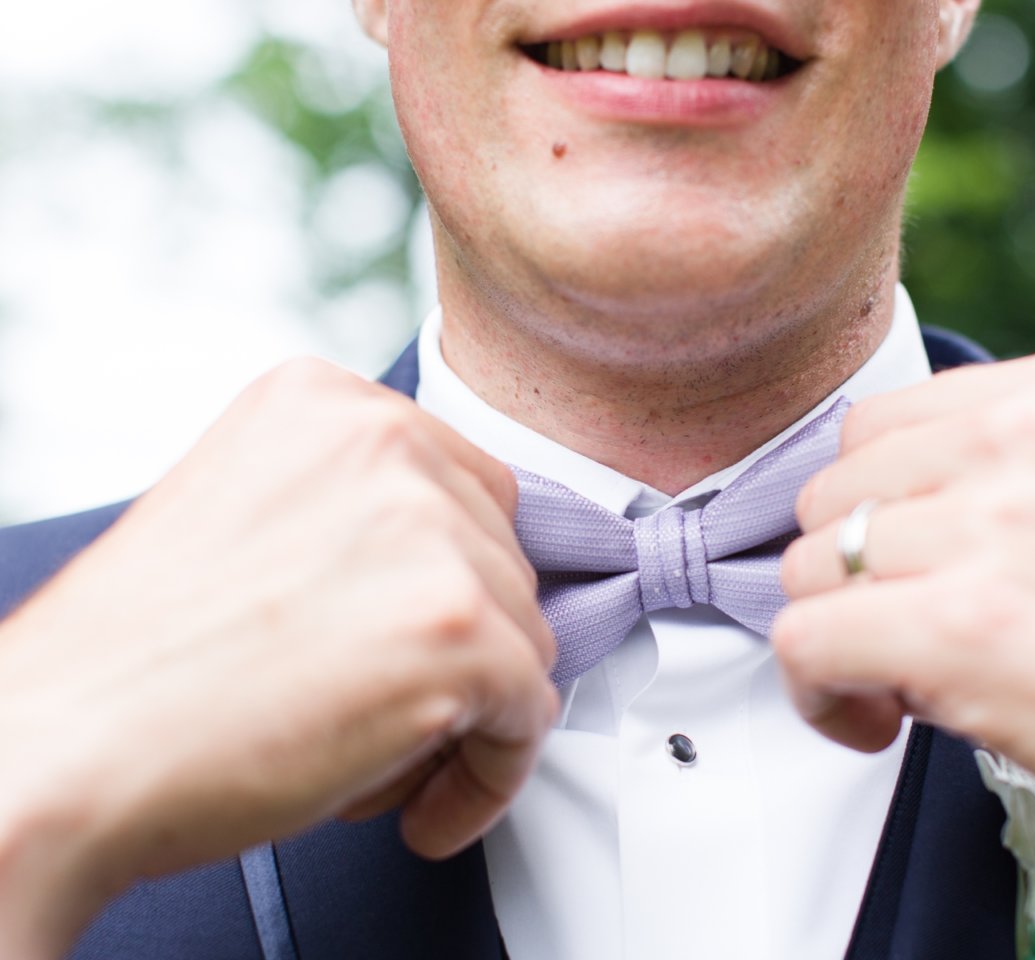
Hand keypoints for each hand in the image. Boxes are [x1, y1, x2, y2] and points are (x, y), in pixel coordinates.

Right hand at [0, 360, 556, 959]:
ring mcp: (429, 533)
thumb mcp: (250, 515)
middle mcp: (386, 442)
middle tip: (384, 709)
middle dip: (457, 646)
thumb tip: (458, 569)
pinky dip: (489, 776)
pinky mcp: (458, 632)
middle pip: (502, 558)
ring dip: (468, 713)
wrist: (63, 750)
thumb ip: (356, 511)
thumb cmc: (139, 661)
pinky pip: (530, 714)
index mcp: (326, 401)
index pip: (465, 485)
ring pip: (523, 636)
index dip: (446, 579)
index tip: (412, 637)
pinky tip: (420, 808)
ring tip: (377, 759)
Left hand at [774, 348, 1034, 937]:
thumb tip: (900, 521)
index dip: (875, 516)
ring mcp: (991, 526)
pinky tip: (879, 722)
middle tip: (913, 641)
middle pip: (834, 495)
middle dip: (858, 576)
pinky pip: (805, 638)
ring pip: (813, 567)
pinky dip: (818, 692)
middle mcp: (1020, 437)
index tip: (908, 575)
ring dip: (843, 636)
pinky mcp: (965, 628)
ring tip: (913, 686)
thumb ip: (1025, 472)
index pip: (879, 428)